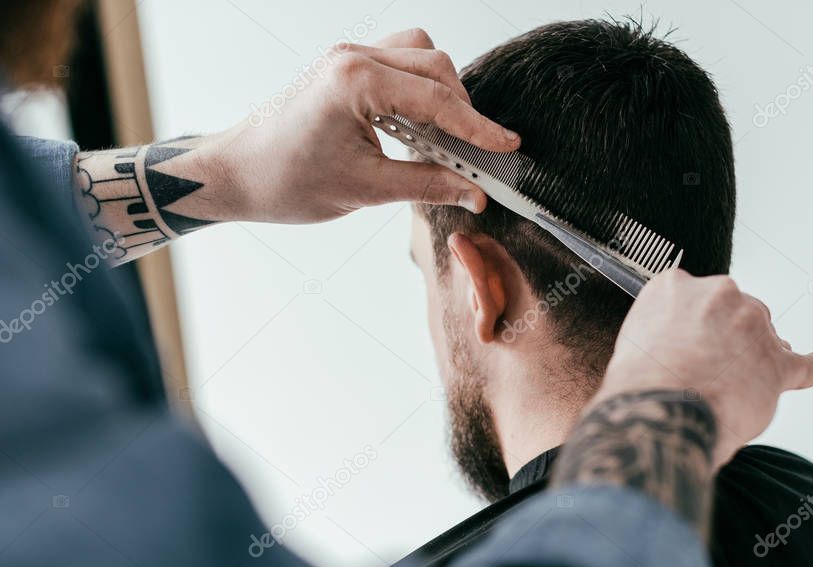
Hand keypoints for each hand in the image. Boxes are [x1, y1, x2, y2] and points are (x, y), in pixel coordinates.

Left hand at [203, 28, 518, 222]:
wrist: (234, 173)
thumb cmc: (284, 180)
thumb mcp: (365, 190)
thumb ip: (427, 186)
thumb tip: (473, 193)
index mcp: (356, 81)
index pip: (437, 99)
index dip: (478, 128)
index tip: (507, 146)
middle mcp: (353, 58)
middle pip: (435, 66)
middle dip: (464, 111)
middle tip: (479, 155)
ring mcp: (347, 58)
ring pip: (420, 56)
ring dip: (442, 94)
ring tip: (447, 141)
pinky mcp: (344, 69)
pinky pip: (398, 64)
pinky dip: (419, 90)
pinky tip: (418, 126)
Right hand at [593, 270, 812, 468]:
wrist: (656, 413)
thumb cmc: (640, 387)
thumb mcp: (635, 342)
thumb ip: (663, 335)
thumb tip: (679, 354)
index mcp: (675, 288)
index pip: (696, 298)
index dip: (698, 326)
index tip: (696, 341)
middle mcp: (717, 296)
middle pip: (736, 311)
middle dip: (731, 338)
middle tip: (716, 368)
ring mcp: (751, 326)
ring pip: (766, 335)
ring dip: (759, 355)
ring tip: (745, 384)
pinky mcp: (777, 361)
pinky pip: (806, 363)